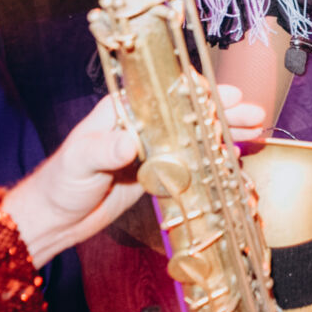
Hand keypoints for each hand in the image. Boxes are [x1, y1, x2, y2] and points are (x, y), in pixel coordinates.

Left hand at [1, 86, 267, 268]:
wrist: (55, 219)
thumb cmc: (59, 183)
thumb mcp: (79, 161)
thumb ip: (104, 149)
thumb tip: (129, 140)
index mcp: (122, 110)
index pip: (165, 91)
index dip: (196, 91)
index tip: (221, 94)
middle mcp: (141, 124)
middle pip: (188, 111)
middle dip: (221, 110)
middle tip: (251, 111)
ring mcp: (152, 149)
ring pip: (195, 133)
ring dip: (225, 130)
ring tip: (257, 128)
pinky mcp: (157, 173)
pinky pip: (192, 160)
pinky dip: (215, 155)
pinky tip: (237, 152)